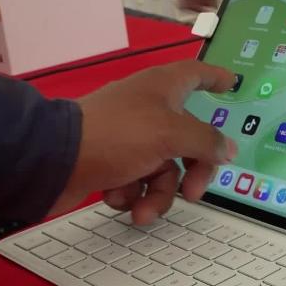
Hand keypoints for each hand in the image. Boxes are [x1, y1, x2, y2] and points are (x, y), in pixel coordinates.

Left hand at [48, 61, 236, 223]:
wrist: (54, 162)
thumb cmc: (116, 136)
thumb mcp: (170, 135)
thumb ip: (206, 141)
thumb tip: (228, 149)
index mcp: (163, 88)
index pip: (196, 74)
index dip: (216, 77)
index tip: (232, 83)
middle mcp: (148, 109)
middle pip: (189, 139)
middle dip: (191, 173)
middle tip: (192, 194)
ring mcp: (129, 137)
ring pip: (163, 169)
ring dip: (156, 195)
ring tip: (141, 210)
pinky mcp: (111, 162)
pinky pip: (137, 180)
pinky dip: (131, 193)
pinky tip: (115, 196)